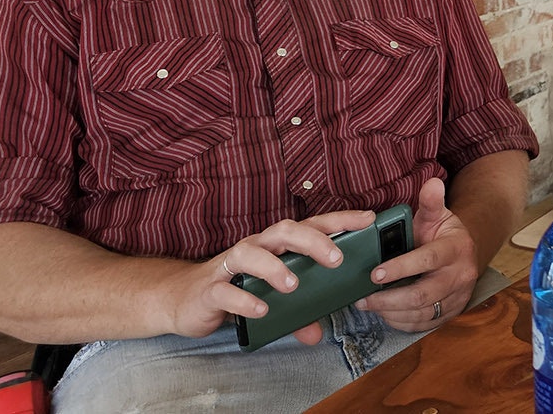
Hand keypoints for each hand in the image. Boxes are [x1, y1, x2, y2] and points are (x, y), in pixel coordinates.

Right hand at [158, 210, 378, 344]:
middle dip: (313, 241)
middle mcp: (256, 247)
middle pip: (284, 231)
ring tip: (293, 285)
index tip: (368, 219)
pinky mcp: (211, 288)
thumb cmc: (236, 290)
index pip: (312, 224)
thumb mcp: (271, 301)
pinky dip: (244, 299)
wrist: (184, 299)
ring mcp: (230, 265)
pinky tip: (261, 310)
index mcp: (276, 245)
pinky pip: (226, 290)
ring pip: (251, 252)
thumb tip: (316, 334)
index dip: (340, 220)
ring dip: (274, 267)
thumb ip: (296, 315)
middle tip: (336, 258)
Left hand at [355, 177, 480, 331]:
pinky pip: (423, 324)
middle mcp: (461, 276)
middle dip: (389, 299)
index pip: (427, 260)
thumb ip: (431, 202)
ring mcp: (457, 298)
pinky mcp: (450, 313)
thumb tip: (431, 182)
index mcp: (456, 249)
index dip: (400, 268)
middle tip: (363, 298)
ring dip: (390, 312)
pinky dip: (400, 322)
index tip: (374, 273)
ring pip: (421, 313)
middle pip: (422, 295)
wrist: (465, 254)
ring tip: (368, 305)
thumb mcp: (438, 216)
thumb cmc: (442, 234)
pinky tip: (384, 313)